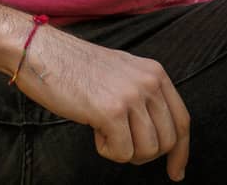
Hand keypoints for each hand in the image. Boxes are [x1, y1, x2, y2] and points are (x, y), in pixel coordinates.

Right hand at [16, 25, 190, 180]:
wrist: (44, 54)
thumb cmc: (77, 69)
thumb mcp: (123, 74)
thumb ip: (144, 96)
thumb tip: (159, 134)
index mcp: (155, 72)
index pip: (182, 120)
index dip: (181, 151)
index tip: (176, 172)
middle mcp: (149, 82)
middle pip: (168, 140)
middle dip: (146, 154)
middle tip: (121, 145)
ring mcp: (132, 96)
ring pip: (147, 150)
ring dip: (124, 152)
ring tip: (104, 132)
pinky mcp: (111, 111)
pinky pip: (122, 153)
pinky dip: (107, 151)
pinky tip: (94, 130)